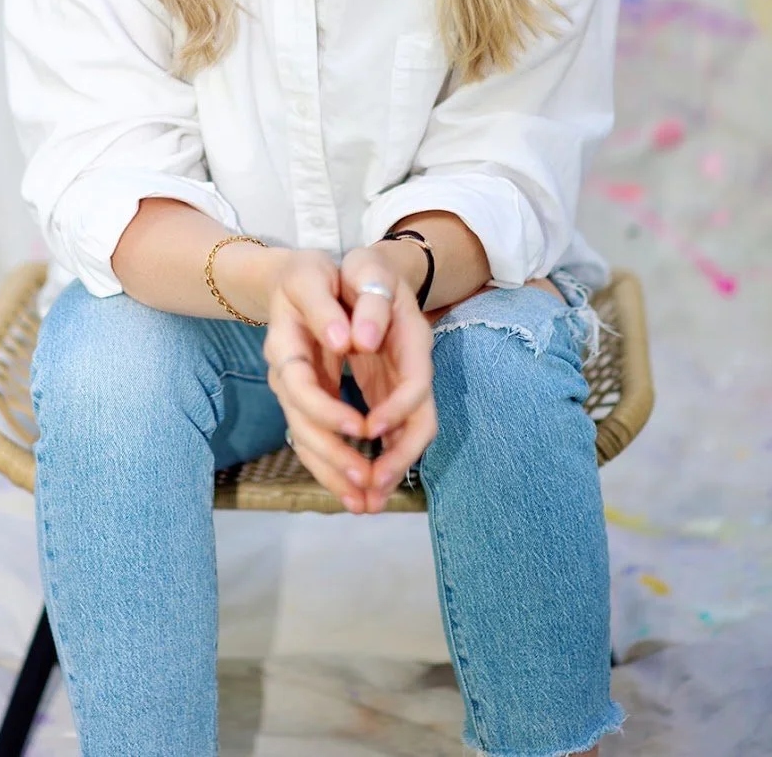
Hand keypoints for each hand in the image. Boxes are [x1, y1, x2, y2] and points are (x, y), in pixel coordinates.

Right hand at [262, 248, 375, 511]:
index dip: (327, 410)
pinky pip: (319, 442)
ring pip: (309, 443)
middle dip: (335, 457)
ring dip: (336, 475)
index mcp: (284, 346)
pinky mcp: (314, 402)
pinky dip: (337, 469)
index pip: (300, 387)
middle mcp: (286, 377)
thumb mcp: (312, 275)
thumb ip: (325, 307)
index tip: (362, 427)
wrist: (292, 280)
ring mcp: (297, 393)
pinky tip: (360, 495)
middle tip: (368, 482)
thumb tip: (345, 341)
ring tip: (366, 504)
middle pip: (303, 427)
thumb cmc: (307, 274)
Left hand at [338, 245, 437, 511]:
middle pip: (420, 423)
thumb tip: (362, 340)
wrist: (372, 269)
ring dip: (387, 471)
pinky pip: (384, 434)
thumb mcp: (367, 269)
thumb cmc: (367, 268)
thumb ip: (372, 303)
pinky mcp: (383, 394)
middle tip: (372, 490)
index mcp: (415, 339)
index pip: (417, 383)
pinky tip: (351, 486)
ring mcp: (400, 385)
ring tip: (363, 504)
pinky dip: (371, 460)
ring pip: (404, 437)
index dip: (397, 409)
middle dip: (399, 459)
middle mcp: (414, 368)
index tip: (369, 429)